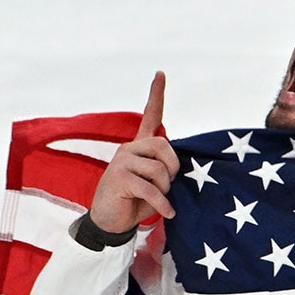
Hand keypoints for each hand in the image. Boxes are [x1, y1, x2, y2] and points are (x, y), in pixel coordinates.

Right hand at [89, 72, 179, 234]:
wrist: (111, 221)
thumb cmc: (137, 201)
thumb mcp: (157, 183)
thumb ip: (168, 170)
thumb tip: (183, 168)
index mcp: (139, 147)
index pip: (150, 116)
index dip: (156, 95)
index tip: (161, 73)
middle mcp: (129, 149)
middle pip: (165, 147)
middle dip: (174, 170)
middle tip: (168, 185)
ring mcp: (122, 162)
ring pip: (160, 170)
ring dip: (166, 189)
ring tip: (158, 199)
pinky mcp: (119, 178)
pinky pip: (153, 189)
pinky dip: (163, 204)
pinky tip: (167, 213)